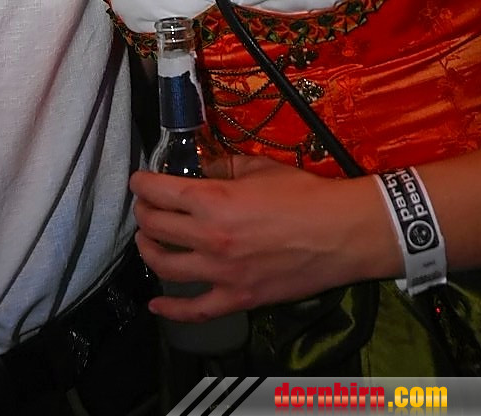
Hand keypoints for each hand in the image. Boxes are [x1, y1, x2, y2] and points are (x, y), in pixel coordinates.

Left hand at [130, 156, 394, 323]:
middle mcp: (209, 236)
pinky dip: (170, 311)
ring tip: (148, 241)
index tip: (139, 181)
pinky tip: (156, 305)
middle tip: (146, 207)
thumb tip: (199, 171)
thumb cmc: (303, 194)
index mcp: (213, 199)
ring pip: (164, 266)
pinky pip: (195, 310)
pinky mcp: (238, 299)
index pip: (158, 192)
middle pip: (155, 226)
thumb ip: (222, 169)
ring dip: (148, 250)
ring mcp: (221, 272)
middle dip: (143, 212)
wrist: (341, 233)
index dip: (141, 184)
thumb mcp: (258, 168)